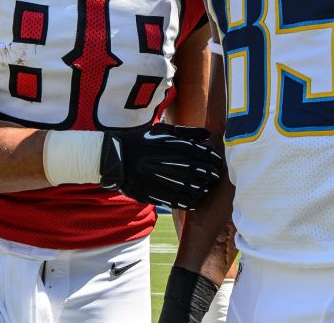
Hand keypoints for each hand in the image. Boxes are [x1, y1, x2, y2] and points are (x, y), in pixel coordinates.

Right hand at [101, 123, 222, 209]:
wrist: (116, 158)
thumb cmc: (141, 141)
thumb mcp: (163, 131)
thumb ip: (187, 132)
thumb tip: (208, 135)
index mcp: (176, 147)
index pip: (205, 154)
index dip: (213, 158)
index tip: (217, 161)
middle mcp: (173, 164)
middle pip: (203, 172)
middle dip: (211, 175)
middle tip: (215, 176)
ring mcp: (166, 181)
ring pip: (195, 189)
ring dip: (204, 189)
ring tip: (206, 188)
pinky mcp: (158, 195)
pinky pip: (181, 201)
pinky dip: (191, 202)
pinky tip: (194, 201)